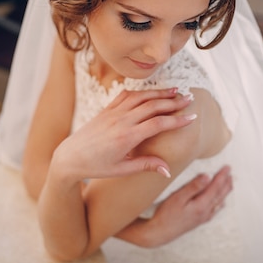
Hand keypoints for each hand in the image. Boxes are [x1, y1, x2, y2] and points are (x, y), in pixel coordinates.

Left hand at [51, 88, 194, 181]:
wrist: (70, 157)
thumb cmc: (96, 167)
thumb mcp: (121, 170)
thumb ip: (146, 165)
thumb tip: (168, 169)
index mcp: (126, 137)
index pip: (158, 124)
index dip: (177, 120)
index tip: (192, 117)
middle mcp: (121, 121)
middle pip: (153, 106)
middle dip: (173, 102)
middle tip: (190, 99)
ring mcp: (113, 113)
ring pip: (141, 97)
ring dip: (159, 93)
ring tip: (175, 91)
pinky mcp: (106, 109)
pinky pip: (126, 95)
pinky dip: (141, 92)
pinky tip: (151, 92)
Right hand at [116, 166, 232, 246]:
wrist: (160, 233)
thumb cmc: (166, 214)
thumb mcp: (178, 197)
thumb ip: (193, 187)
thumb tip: (207, 176)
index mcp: (201, 205)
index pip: (215, 187)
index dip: (222, 176)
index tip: (227, 167)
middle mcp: (205, 212)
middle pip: (220, 195)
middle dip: (226, 182)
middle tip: (231, 172)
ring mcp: (203, 217)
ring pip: (219, 202)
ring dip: (225, 192)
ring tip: (229, 184)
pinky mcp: (199, 221)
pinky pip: (215, 210)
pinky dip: (220, 202)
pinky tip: (220, 202)